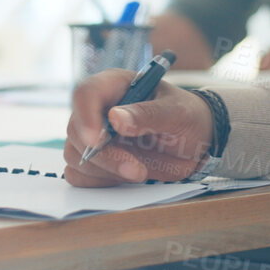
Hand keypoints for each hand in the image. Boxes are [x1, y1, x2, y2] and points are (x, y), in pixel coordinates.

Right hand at [63, 70, 213, 186]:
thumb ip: (148, 114)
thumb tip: (115, 118)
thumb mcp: (176, 112)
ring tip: (142, 171)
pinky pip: (80, 176)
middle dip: (104, 155)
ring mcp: (93, 137)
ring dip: (106, 171)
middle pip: (76, 131)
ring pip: (75, 156)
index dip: (85, 116)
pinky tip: (126, 178)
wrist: (194, 142)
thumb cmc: (185, 117)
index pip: (85, 94)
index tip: (96, 140)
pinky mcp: (95, 162)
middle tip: (137, 170)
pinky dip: (100, 182)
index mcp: (113, 86)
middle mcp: (97, 110)